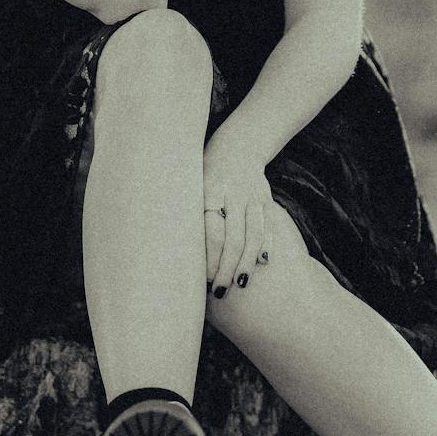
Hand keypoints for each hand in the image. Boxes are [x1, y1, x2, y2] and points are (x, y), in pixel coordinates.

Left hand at [201, 128, 272, 296]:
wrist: (239, 144)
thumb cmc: (205, 172)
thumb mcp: (191, 184)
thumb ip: (187, 213)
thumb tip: (169, 250)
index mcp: (207, 191)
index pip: (210, 231)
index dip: (208, 258)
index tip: (201, 280)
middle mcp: (231, 193)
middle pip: (232, 237)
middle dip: (225, 267)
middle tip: (219, 291)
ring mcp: (250, 196)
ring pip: (253, 233)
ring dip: (247, 261)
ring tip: (242, 284)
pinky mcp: (265, 198)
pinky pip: (267, 225)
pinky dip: (267, 244)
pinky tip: (263, 263)